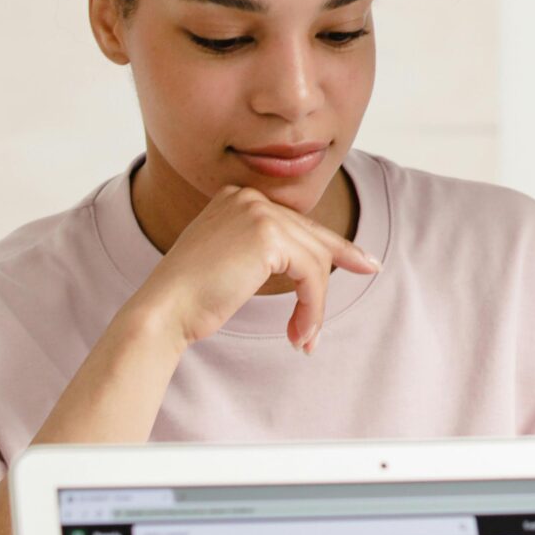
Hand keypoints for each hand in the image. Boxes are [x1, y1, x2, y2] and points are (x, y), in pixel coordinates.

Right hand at [136, 185, 378, 355]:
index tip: (359, 254)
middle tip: (371, 269)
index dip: (328, 241)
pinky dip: (312, 306)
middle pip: (309, 235)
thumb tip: (307, 258)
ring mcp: (258, 212)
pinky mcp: (267, 235)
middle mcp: (247, 197)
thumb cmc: (190, 298)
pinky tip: (300, 333)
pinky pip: (310, 273)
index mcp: (235, 197)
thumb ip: (261, 249)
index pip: (293, 222)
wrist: (163, 311)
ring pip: (314, 258)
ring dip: (316, 304)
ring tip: (305, 337)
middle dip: (338, 261)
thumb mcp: (229, 261)